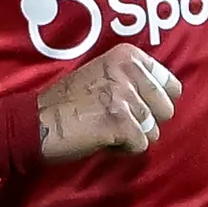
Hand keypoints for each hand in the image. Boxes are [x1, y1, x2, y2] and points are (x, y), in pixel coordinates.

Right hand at [35, 42, 179, 162]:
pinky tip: (100, 140)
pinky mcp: (119, 121)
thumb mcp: (103, 75)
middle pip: (166, 110)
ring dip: (131, 137)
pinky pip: (139, 145)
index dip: (155, 103)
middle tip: (115, 121)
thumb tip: (166, 97)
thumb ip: (133, 79)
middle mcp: (128, 70)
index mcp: (128, 56)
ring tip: (105, 130)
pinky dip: (122, 150)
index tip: (133, 108)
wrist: (35, 123)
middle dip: (144, 122)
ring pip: (153, 131)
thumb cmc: (68, 104)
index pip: (171, 85)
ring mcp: (124, 95)